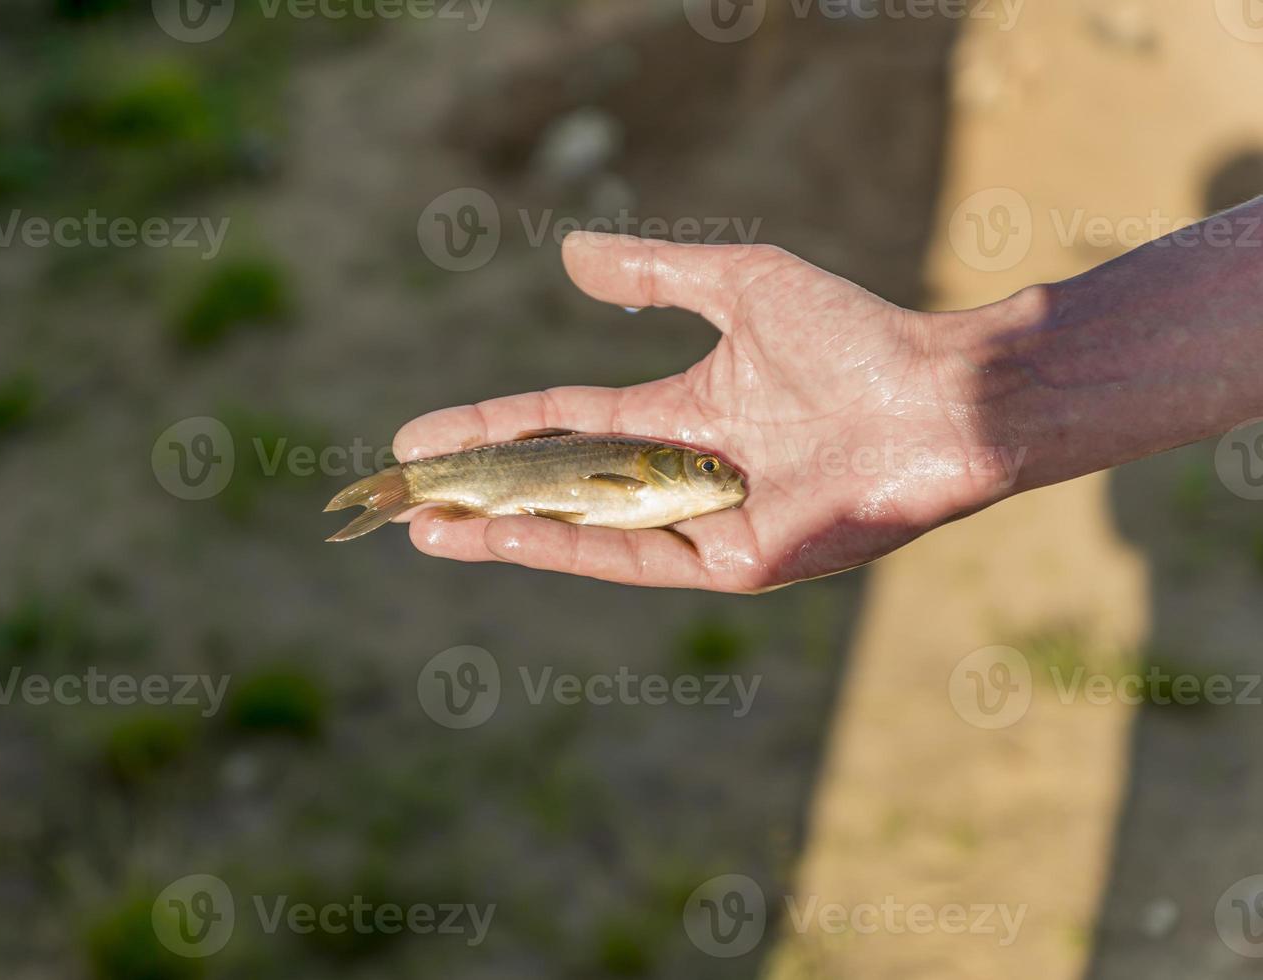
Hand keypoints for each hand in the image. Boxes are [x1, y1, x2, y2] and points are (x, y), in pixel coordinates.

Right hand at [394, 231, 1005, 591]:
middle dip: (478, 492)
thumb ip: (656, 276)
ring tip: (425, 524)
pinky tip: (501, 536)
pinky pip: (633, 559)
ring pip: (581, 529)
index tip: (421, 437)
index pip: (561, 424)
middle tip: (400, 495)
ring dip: (501, 530)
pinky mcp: (732, 562)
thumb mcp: (740, 284)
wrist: (939, 398)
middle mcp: (680, 474)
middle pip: (559, 485)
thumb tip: (572, 253)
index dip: (489, 429)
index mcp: (678, 413)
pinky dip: (563, 549)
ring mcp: (703, 523)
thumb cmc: (853, 335)